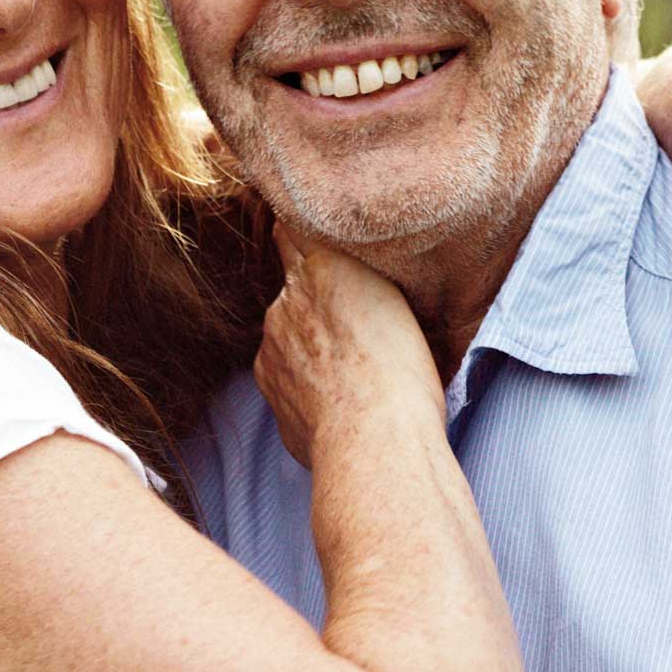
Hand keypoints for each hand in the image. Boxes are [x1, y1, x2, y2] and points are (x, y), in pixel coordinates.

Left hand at [254, 222, 443, 468]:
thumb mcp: (395, 300)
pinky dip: (303, 377)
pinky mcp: (267, 382)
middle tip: (355, 320)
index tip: (308, 230)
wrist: (374, 442)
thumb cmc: (405, 372)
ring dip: (309, 340)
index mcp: (324, 267)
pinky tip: (336, 396)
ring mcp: (271, 343)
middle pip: (294, 283)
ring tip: (352, 367)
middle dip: (316, 295)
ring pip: (288, 329)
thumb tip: (332, 258)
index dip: (301, 229)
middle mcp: (287, 298)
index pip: (293, 228)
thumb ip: (356, 274)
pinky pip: (283, 369)